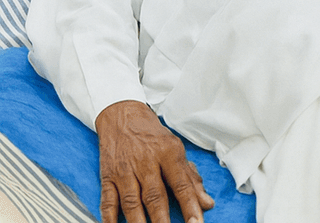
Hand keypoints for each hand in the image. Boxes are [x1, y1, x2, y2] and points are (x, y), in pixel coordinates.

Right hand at [95, 100, 214, 222]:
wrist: (122, 113)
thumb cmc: (151, 134)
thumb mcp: (174, 148)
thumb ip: (190, 178)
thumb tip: (206, 203)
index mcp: (168, 152)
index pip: (181, 184)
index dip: (190, 206)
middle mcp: (146, 162)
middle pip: (155, 196)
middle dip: (162, 220)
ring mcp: (125, 170)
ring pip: (132, 202)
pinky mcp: (108, 176)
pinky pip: (108, 201)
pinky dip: (110, 218)